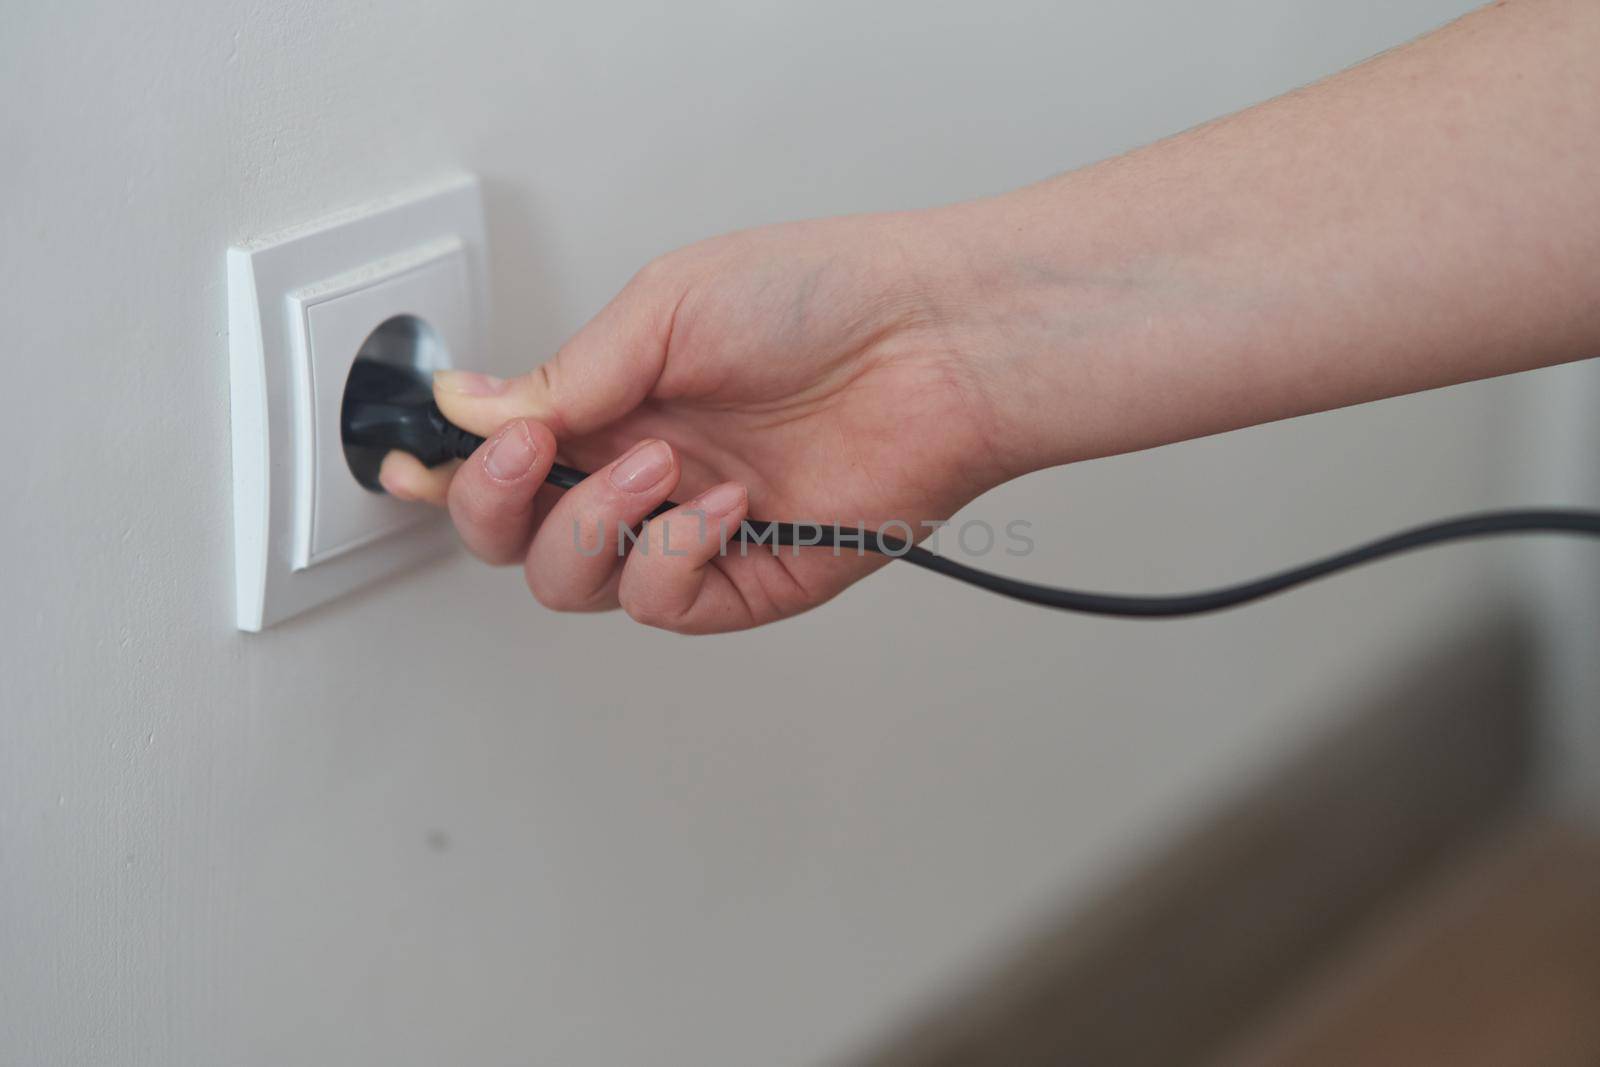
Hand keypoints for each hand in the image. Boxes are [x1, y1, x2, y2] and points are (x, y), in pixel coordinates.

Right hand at [380, 210, 1021, 632]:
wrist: (937, 340)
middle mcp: (643, 469)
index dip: (445, 470)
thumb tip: (467, 406)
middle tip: (524, 456)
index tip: (405, 462)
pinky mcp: (749, 578)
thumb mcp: (666, 308)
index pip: (502, 456)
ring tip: (658, 462)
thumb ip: (564, 374)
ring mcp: (692, 528)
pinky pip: (663, 603)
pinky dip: (672, 557)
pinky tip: (720, 505)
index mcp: (615, 400)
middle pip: (515, 536)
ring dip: (592, 524)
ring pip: (574, 581)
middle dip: (493, 506)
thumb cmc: (824, 297)